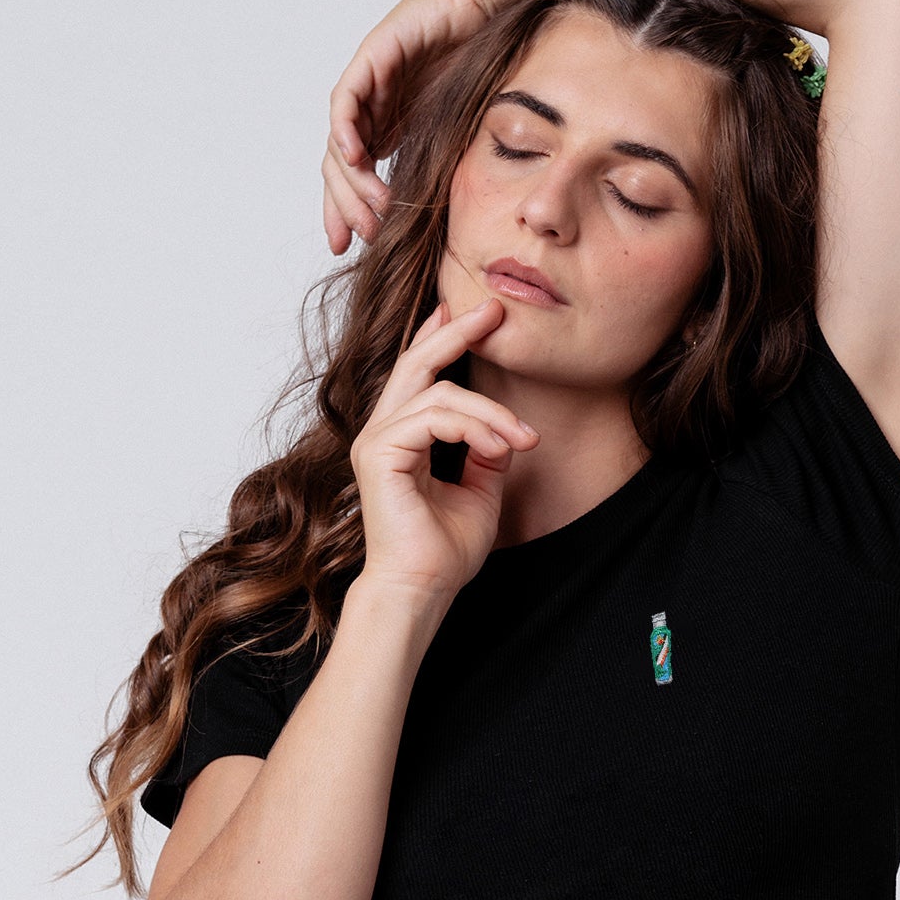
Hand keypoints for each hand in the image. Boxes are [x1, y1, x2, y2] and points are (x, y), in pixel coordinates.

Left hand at [322, 0, 507, 255]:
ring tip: (373, 211)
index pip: (355, 174)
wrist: (487, 1)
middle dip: (346, 206)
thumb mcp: (466, 127)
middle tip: (363, 238)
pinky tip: (358, 157)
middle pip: (340, 165)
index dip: (348, 210)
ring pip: (339, 139)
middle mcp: (374, 106)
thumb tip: (455, 221)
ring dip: (350, 180)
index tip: (355, 245)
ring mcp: (370, 82)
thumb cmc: (486, 56)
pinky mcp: (374, 57)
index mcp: (390, 123)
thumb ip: (450, 162)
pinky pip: (347, 100)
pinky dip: (346, 129)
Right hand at [349, 293, 538, 600]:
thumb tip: (504, 428)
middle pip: (417, 363)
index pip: (419, 375)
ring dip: (491, 412)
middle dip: (456, 332)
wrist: (422, 589)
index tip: (476, 316)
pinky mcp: (381, 453)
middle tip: (492, 310)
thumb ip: (486, 454)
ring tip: (522, 438)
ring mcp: (377, 441)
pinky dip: (475, 427)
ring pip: (440, 393)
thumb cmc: (444, 551)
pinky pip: (435, 417)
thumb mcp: (480, 491)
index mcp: (400, 439)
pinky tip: (501, 447)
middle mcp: (382, 433)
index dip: (443, 339)